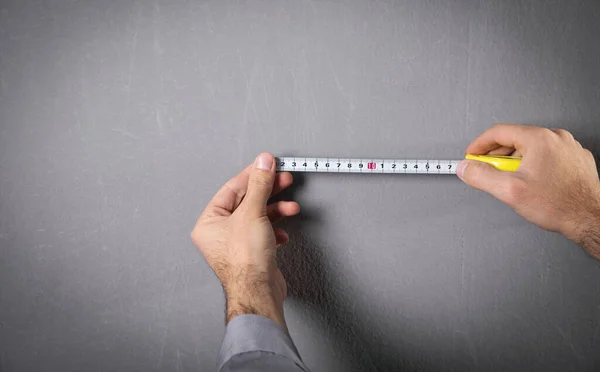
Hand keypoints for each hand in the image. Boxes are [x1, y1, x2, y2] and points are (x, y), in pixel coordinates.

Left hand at [191, 153, 299, 327]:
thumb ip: (260, 184)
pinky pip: (264, 233)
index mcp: (209, 221)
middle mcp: (219, 233)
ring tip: (291, 207)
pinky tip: (283, 234)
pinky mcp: (251, 254)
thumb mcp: (253, 213)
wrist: (259, 292)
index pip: (232, 189)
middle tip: (284, 179)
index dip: (252, 175)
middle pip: (247, 202)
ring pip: (258, 217)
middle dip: (269, 191)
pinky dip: (275, 230)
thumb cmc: (245, 260)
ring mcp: (236, 244)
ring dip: (277, 211)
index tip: (268, 164)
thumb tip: (263, 162)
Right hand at [457, 124, 599, 258]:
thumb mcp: (509, 191)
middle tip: (487, 171)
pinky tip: (531, 182)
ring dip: (515, 161)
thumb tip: (466, 168)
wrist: (589, 219)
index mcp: (539, 139)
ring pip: (532, 148)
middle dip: (496, 155)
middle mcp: (556, 138)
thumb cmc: (558, 205)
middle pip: (515, 139)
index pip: (499, 132)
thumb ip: (481, 176)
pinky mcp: (576, 160)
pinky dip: (534, 164)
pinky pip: (547, 156)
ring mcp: (569, 148)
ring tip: (510, 180)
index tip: (472, 155)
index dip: (480, 144)